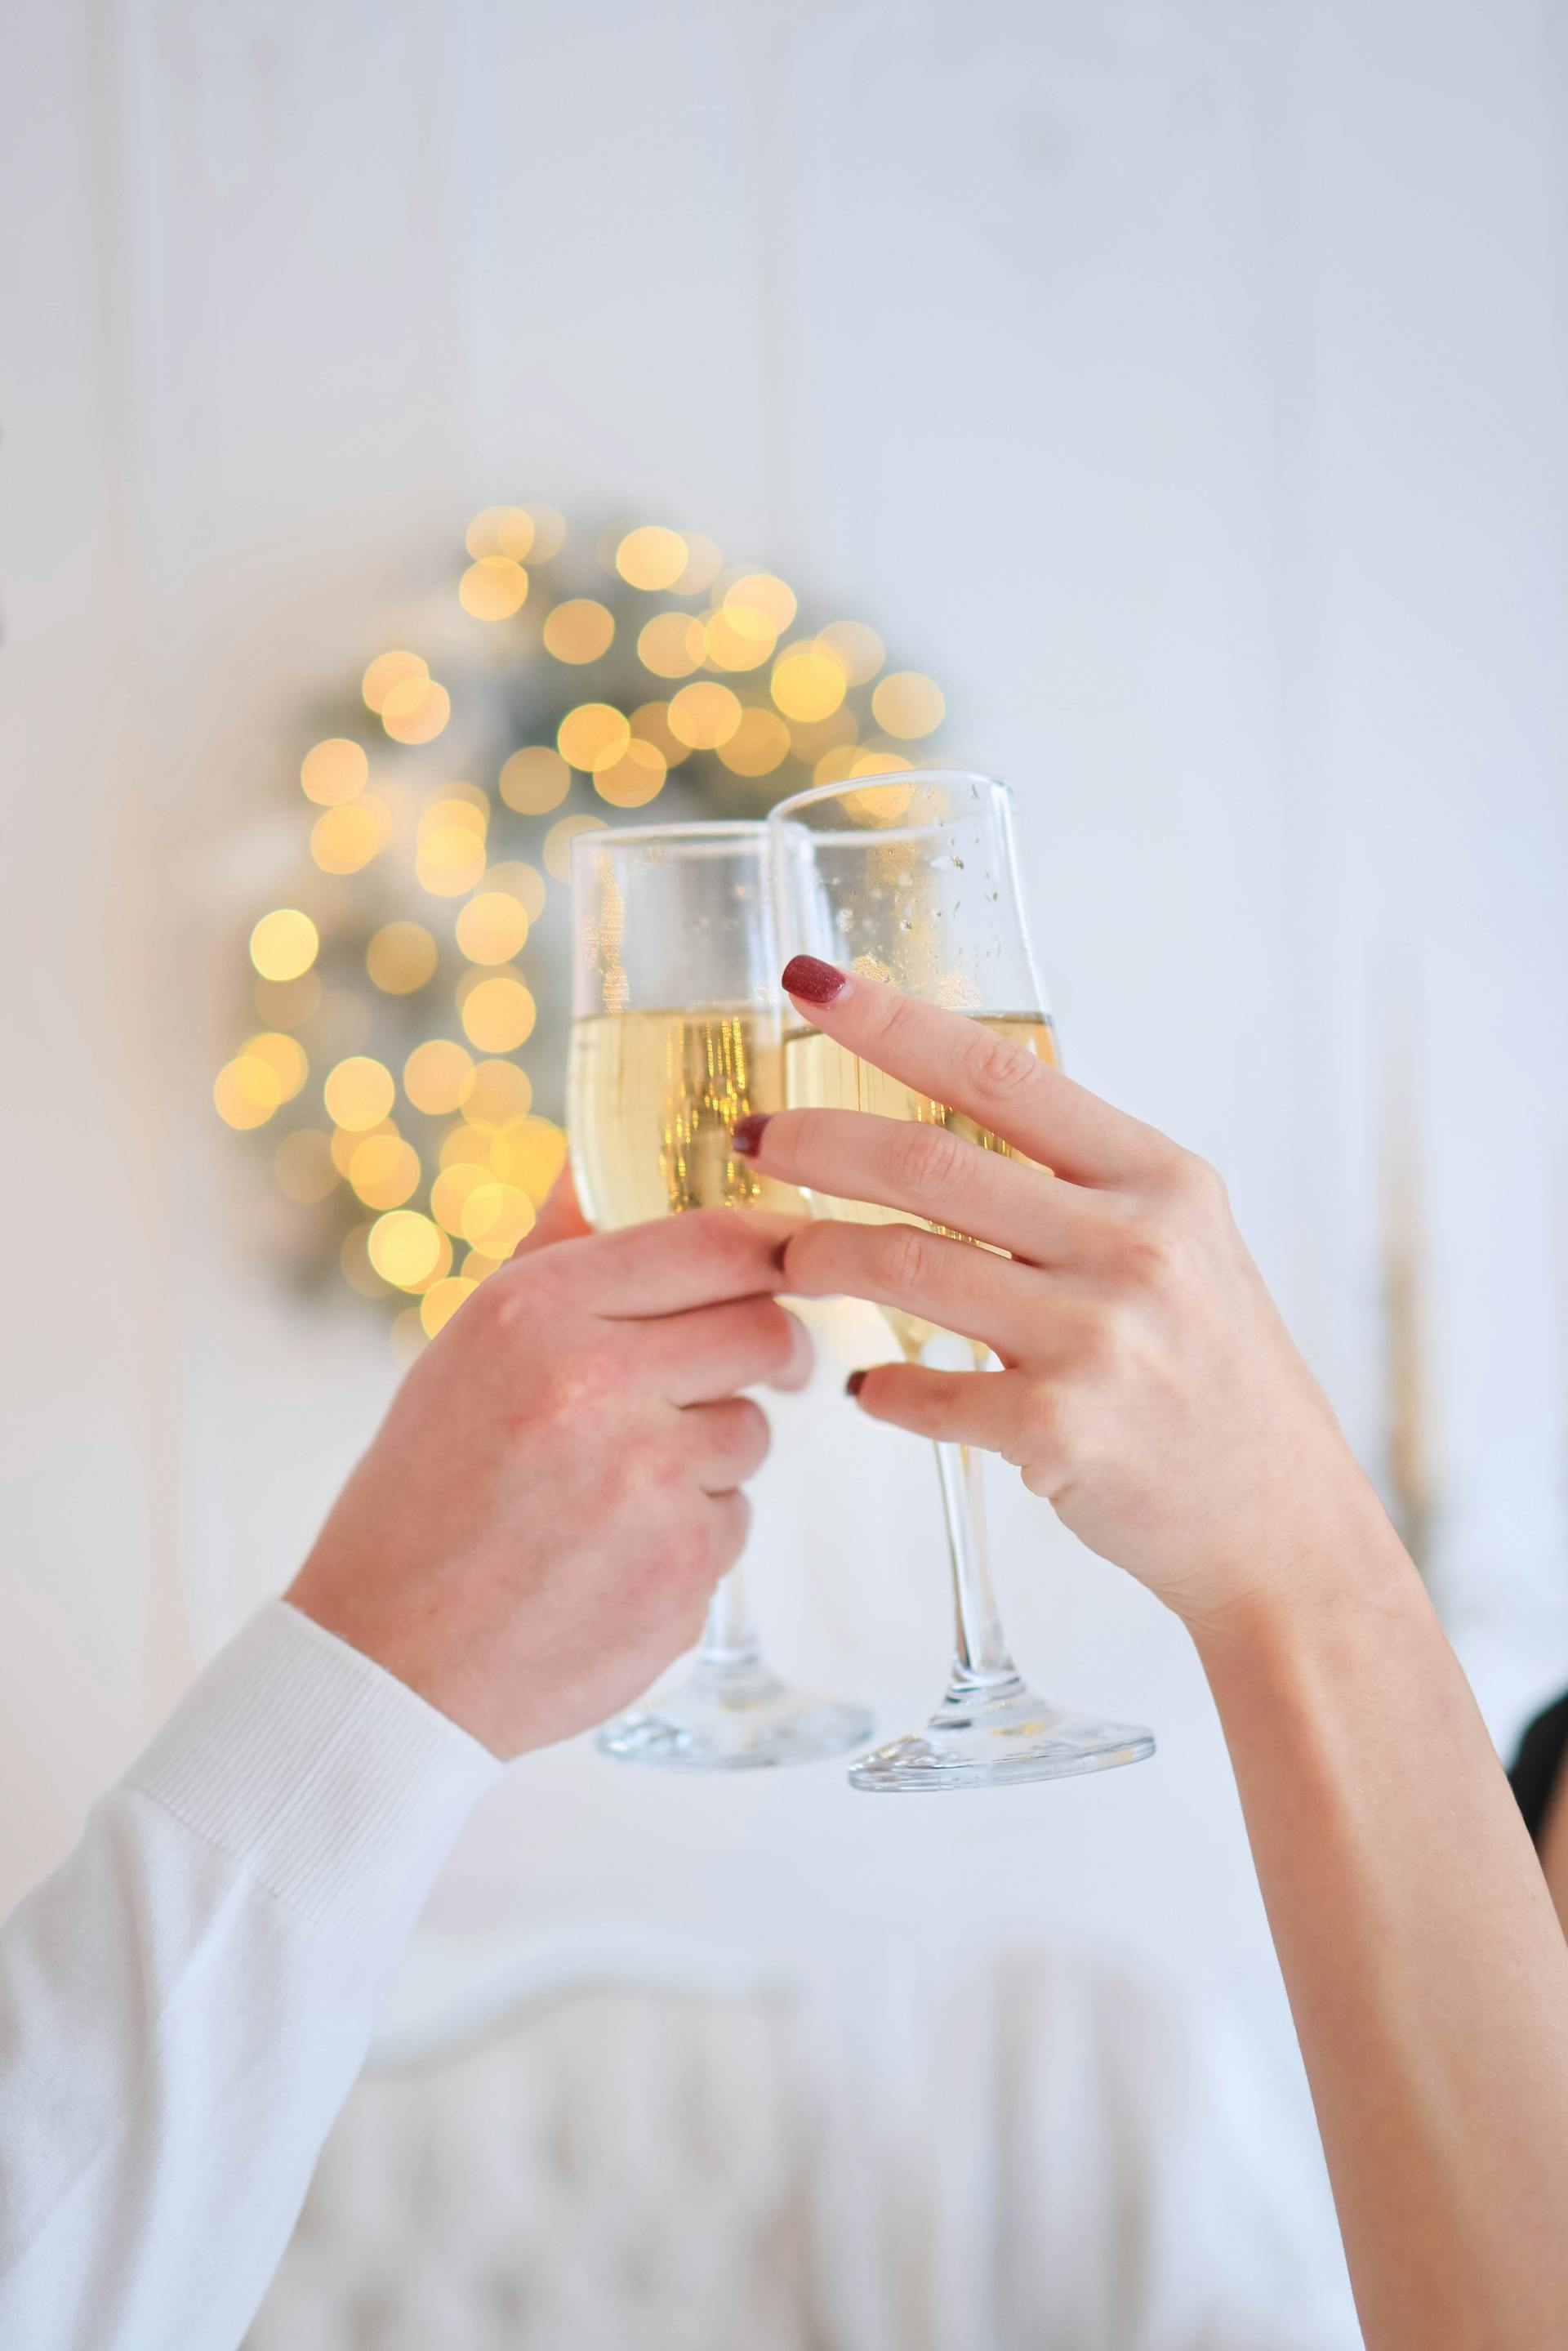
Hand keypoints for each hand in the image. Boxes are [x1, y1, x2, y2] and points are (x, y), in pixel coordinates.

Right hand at [287, 1173, 810, 1755]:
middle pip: (764, 1328)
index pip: (712, 1241)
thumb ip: (548, 1255)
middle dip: (771, 1346)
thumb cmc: (423, 1499)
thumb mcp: (462, 1352)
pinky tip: (614, 1555)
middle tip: (757, 1366)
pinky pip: (734, 1518)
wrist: (390, 1664)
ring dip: (714, 1449)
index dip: (775, 1243)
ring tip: (620, 1487)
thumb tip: (587, 1164)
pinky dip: (693, 1532)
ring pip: (752, 1429)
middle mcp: (596, 1383)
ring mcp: (648, 1480)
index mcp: (535, 1312)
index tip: (797, 1256)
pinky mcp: (683, 1567)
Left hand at [735, 958, 1388, 1634]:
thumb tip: (943, 1125)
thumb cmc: (1214, 1377)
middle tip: (753, 1140)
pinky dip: (878, 1386)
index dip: (893, 1022)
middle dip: (817, 1144)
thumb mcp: (1182, 1246)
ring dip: (821, 1258)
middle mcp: (1134, 1246)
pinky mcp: (1059, 1431)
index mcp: (1159, 1180)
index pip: (1001, 1073)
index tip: (810, 981)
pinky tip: (869, 1387)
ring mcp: (1096, 1338)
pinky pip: (919, 1390)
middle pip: (928, 1164)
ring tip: (788, 1261)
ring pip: (903, 1267)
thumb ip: (1083, 1187)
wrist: (1280, 1524)